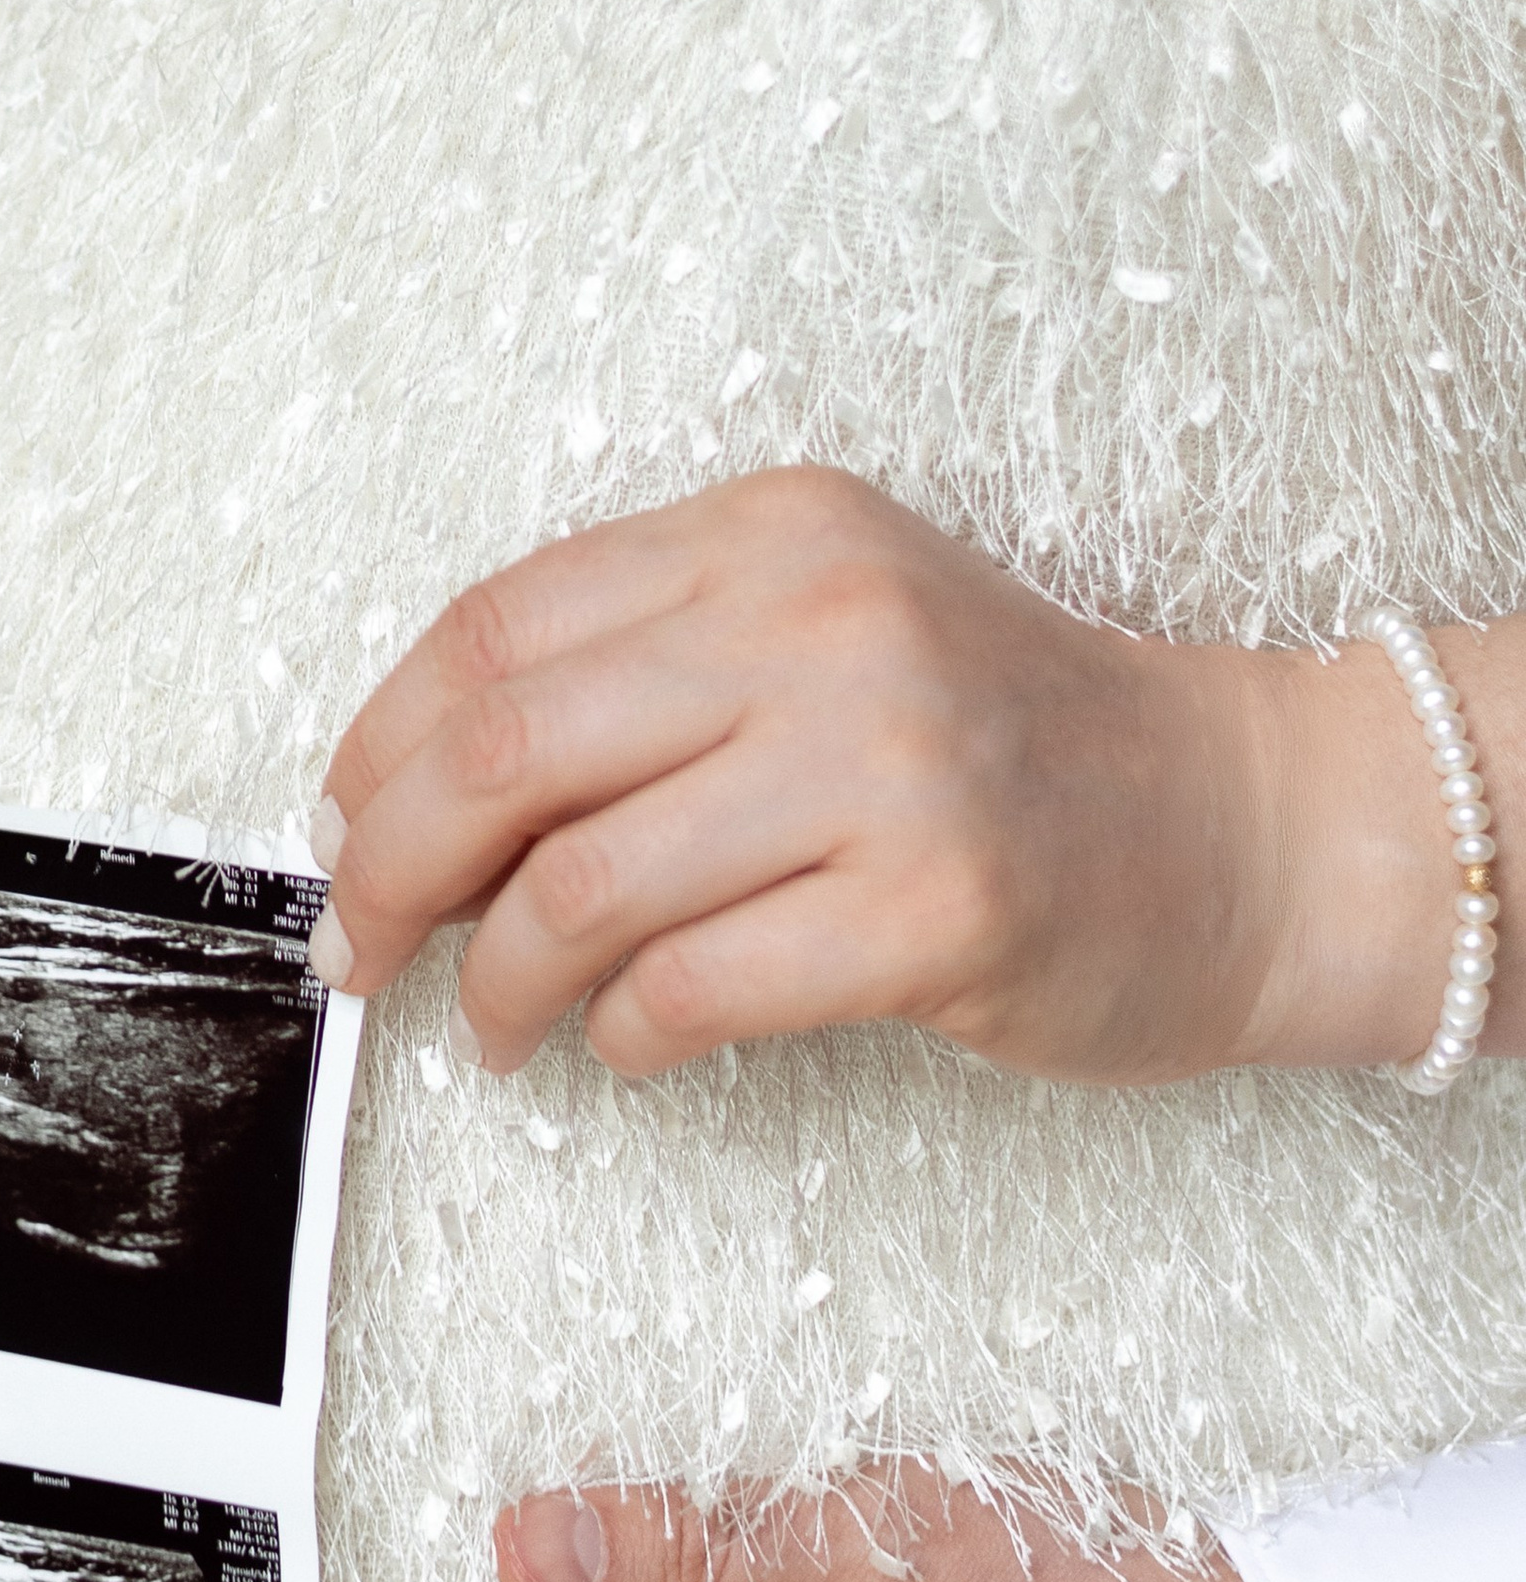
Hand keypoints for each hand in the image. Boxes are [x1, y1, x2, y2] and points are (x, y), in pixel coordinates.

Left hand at [308, 464, 1454, 1084]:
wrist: (1238, 822)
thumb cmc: (1007, 747)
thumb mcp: (825, 631)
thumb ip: (644, 672)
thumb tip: (413, 797)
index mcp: (770, 533)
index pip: (493, 628)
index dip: (377, 748)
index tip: (344, 832)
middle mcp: (822, 623)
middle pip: (501, 753)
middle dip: (391, 872)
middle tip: (367, 948)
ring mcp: (884, 765)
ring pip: (576, 887)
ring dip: (500, 983)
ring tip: (504, 1024)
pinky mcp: (934, 909)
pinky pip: (689, 991)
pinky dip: (623, 1040)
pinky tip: (631, 1048)